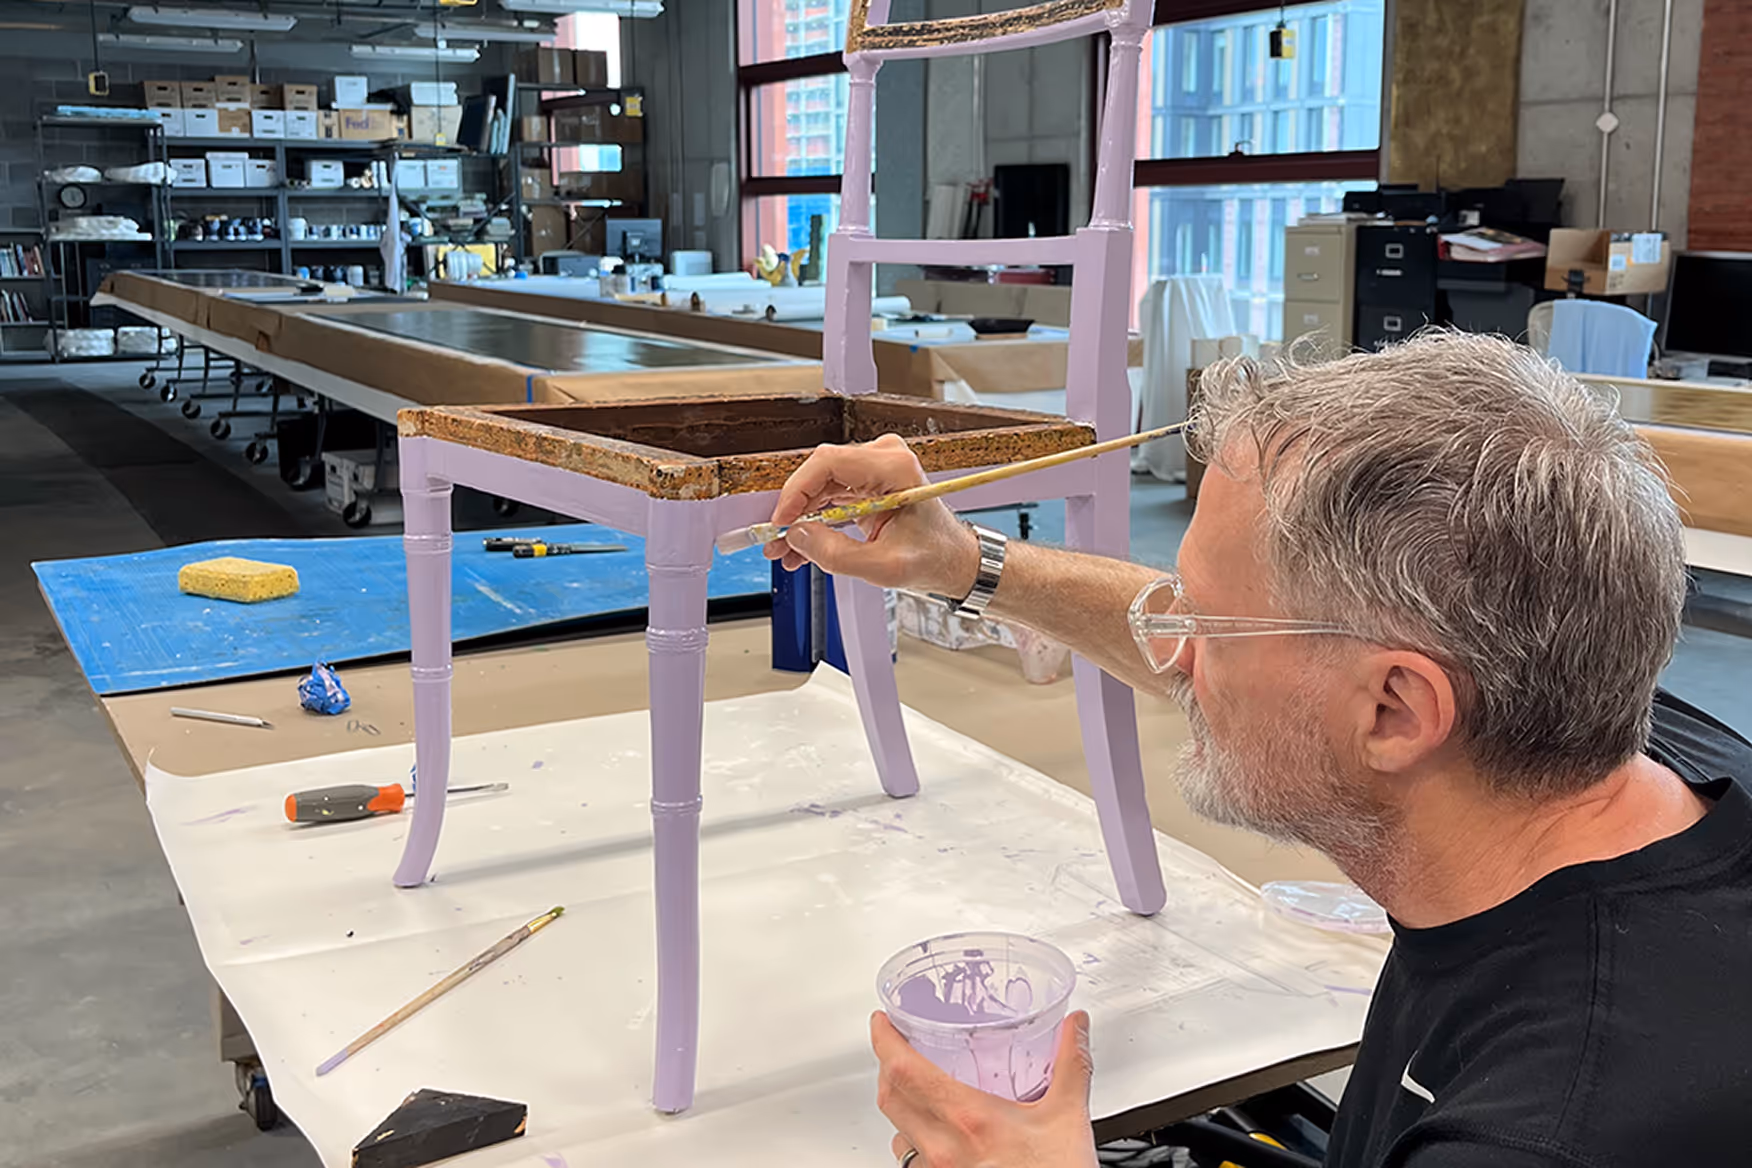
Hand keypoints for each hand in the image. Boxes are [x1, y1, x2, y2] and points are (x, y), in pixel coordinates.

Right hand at [763, 434, 979, 597]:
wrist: (952, 559)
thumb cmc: (933, 557)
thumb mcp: (884, 567)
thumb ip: (836, 554)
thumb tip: (797, 536)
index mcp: (895, 467)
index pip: (829, 462)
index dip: (797, 491)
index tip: (781, 521)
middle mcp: (884, 458)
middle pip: (820, 474)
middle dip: (794, 511)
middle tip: (776, 542)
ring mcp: (875, 467)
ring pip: (819, 486)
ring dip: (800, 520)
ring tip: (784, 551)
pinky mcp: (867, 480)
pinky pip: (828, 495)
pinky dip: (813, 520)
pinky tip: (801, 547)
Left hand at [872, 1010, 1097, 1167]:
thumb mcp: (1067, 1116)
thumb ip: (1071, 1064)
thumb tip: (1074, 1026)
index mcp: (969, 1119)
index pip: (904, 1070)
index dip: (884, 1040)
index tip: (883, 1021)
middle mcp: (944, 1148)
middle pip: (889, 1098)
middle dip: (886, 1066)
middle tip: (895, 1046)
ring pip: (897, 1132)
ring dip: (898, 1106)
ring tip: (913, 1088)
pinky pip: (913, 1161)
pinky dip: (914, 1138)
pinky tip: (935, 1132)